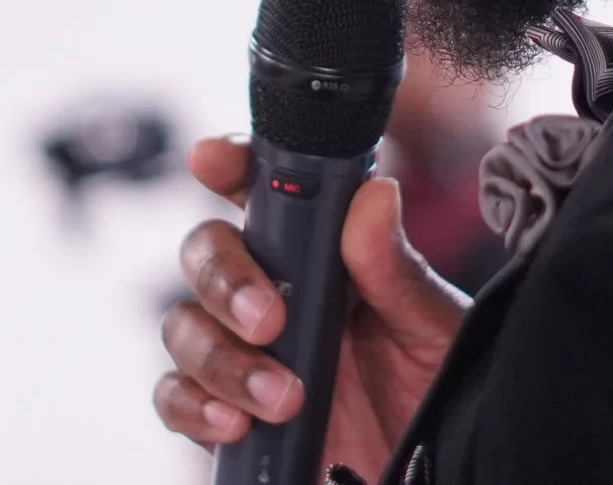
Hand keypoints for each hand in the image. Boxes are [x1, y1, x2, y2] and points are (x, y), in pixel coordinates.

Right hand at [154, 135, 468, 479]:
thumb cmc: (436, 393)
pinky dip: (196, 407)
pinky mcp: (226, 412)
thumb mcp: (431, 329)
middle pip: (206, 253)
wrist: (427, 477)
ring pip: (184, 326)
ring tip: (286, 397)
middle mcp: (275, 292)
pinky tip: (236, 423)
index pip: (264, 190)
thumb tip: (375, 195)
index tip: (211, 160)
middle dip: (223, 278)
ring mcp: (244, 352)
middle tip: (269, 318)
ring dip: (222, 358)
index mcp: (323, 253)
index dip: (229, 164)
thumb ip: (396, 271)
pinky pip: (175, 396)